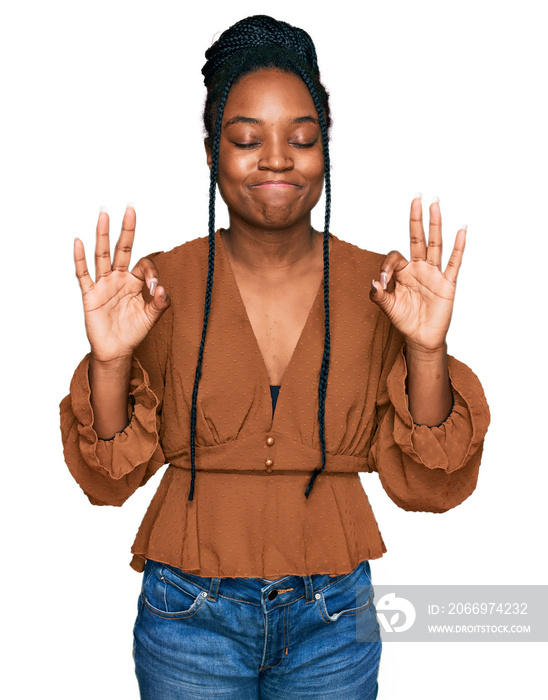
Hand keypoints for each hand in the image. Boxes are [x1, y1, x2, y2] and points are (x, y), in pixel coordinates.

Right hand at [74, 206, 169, 363]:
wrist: (115, 350)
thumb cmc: (133, 332)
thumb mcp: (151, 318)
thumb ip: (160, 304)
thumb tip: (163, 290)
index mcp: (135, 282)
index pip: (144, 265)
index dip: (151, 273)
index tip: (155, 290)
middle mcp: (119, 278)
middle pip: (122, 249)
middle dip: (126, 230)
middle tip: (130, 209)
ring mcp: (103, 284)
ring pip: (103, 256)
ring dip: (103, 236)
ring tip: (104, 215)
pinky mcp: (90, 294)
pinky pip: (84, 274)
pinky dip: (80, 259)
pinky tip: (79, 242)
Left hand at [369, 196, 465, 351]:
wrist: (422, 338)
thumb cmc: (405, 320)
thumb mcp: (388, 308)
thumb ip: (378, 296)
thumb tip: (374, 282)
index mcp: (404, 272)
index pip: (395, 256)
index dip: (387, 265)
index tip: (384, 282)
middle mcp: (419, 268)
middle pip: (418, 239)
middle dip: (416, 219)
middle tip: (416, 198)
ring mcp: (434, 274)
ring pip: (435, 244)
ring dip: (435, 225)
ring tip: (434, 205)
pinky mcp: (447, 283)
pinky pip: (453, 262)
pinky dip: (458, 247)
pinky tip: (462, 230)